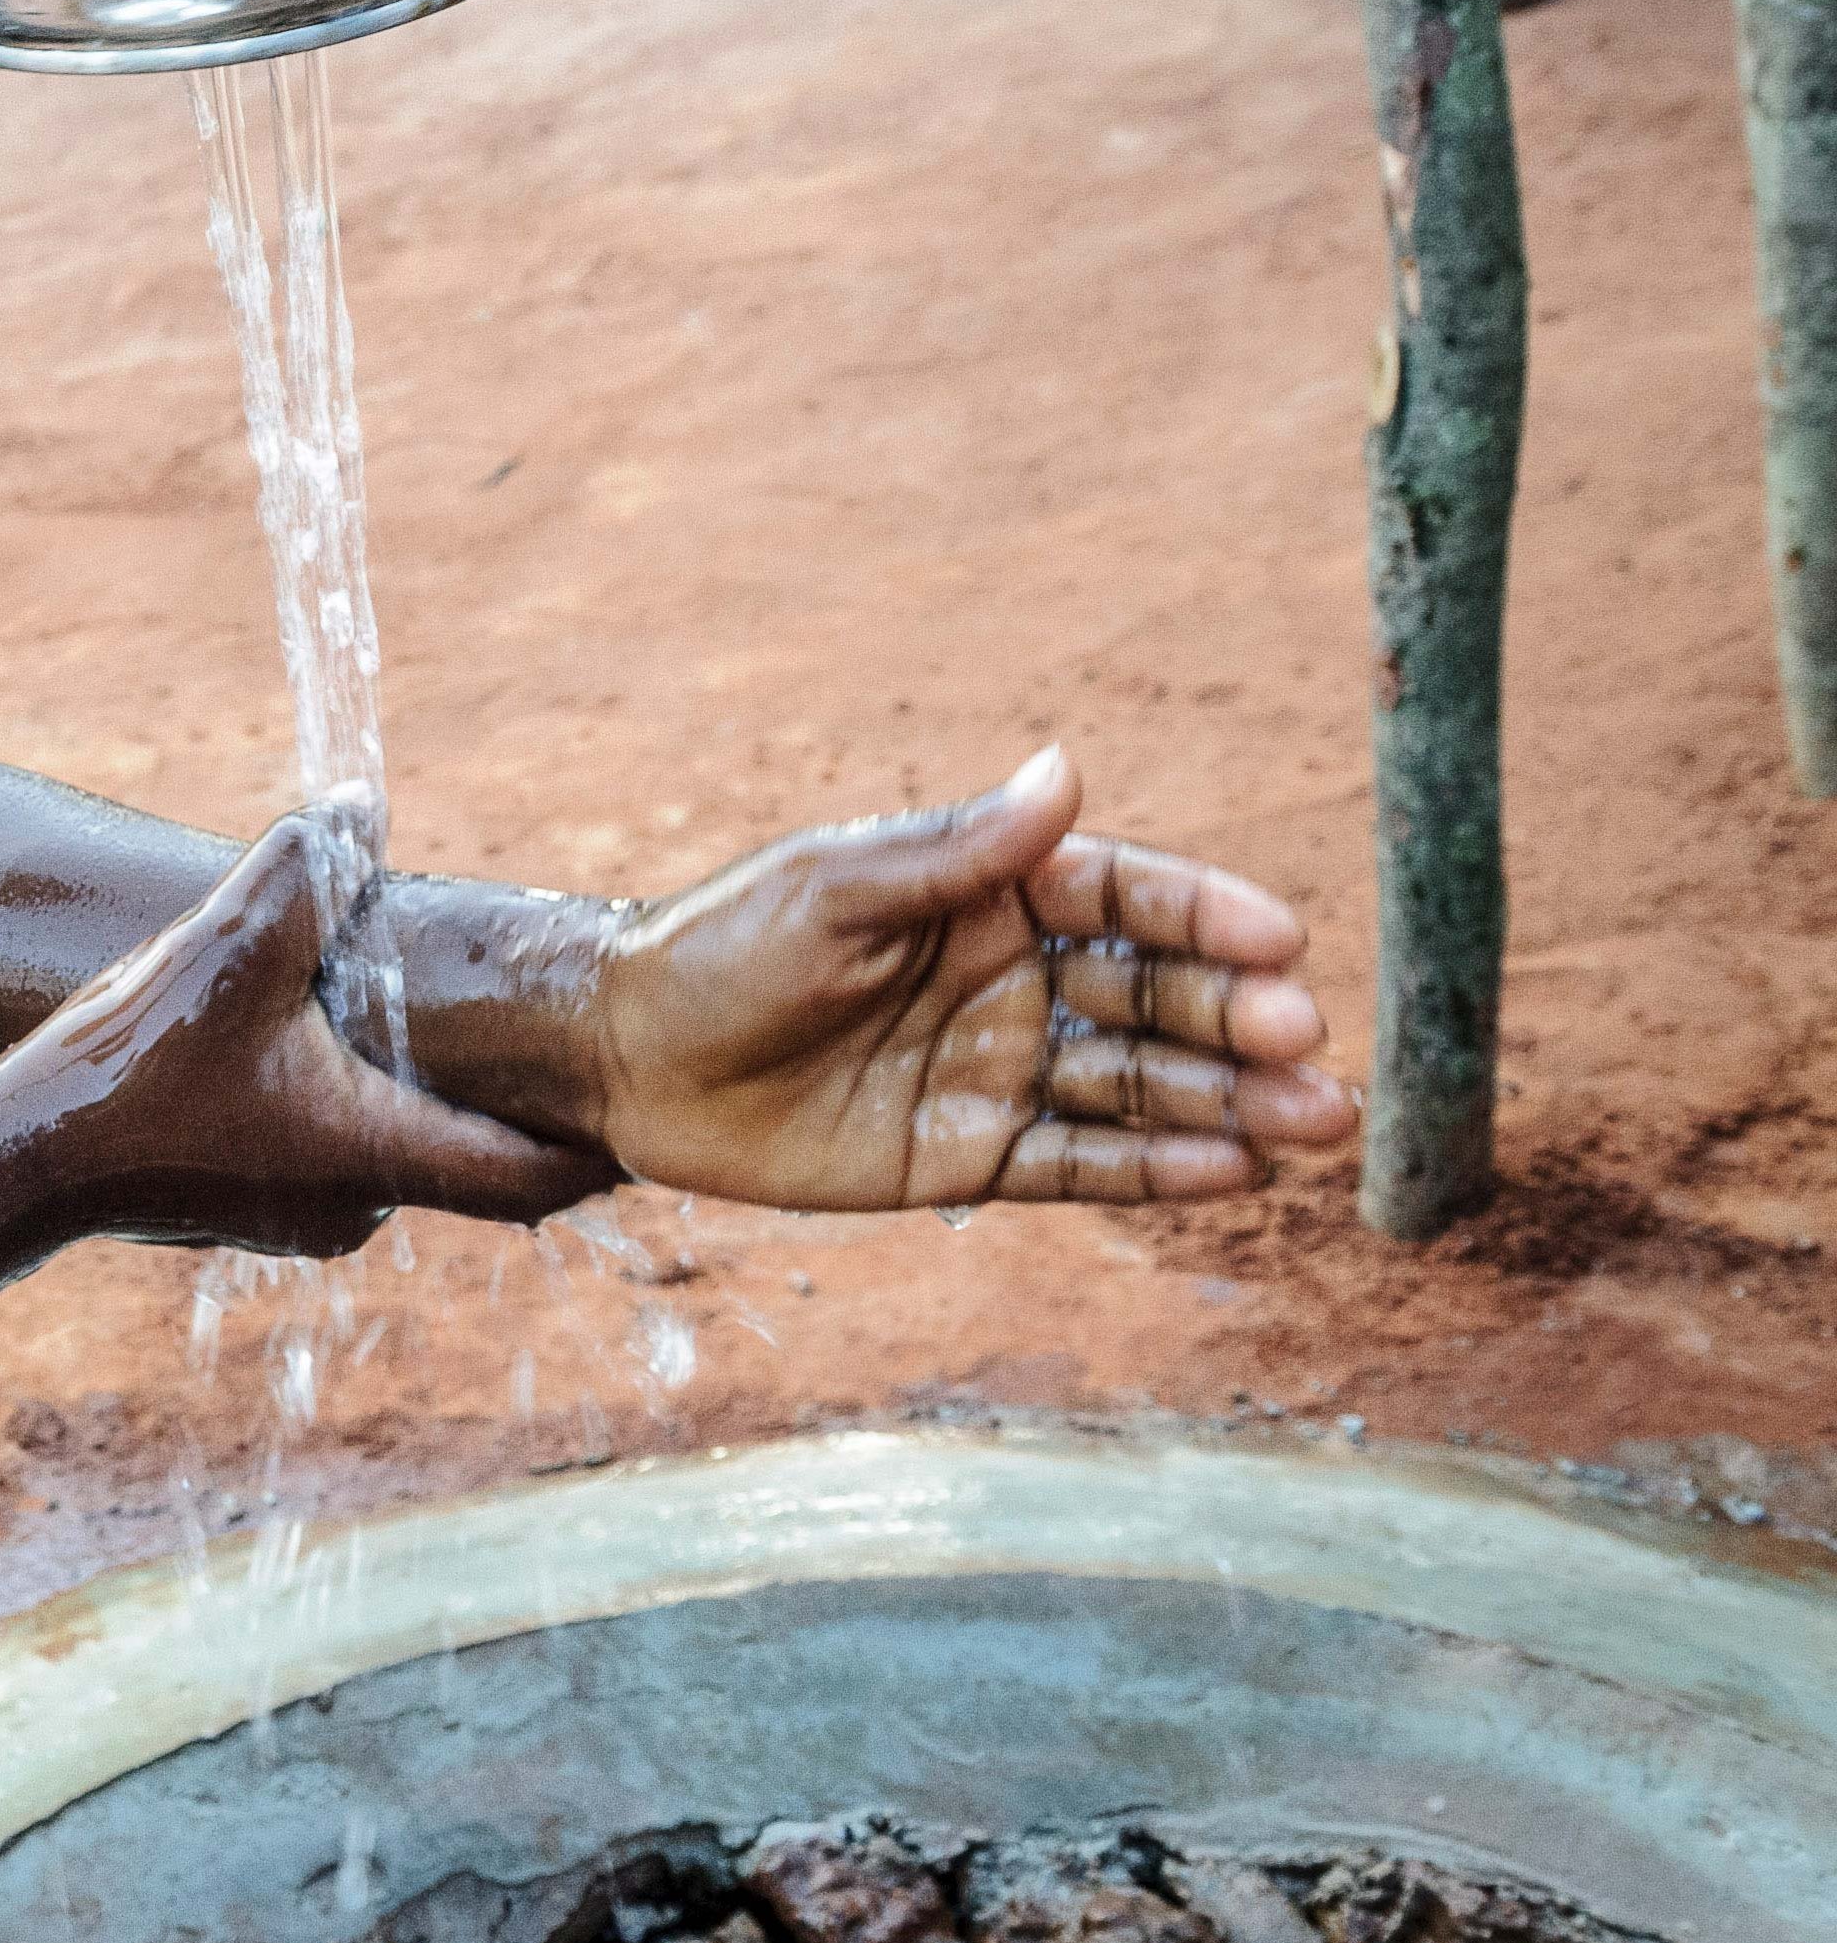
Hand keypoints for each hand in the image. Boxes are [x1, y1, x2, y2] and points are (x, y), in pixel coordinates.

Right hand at [0, 815, 624, 1255]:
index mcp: (380, 1151)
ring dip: (410, 1098)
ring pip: (392, 1154)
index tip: (644, 1104)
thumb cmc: (132, 1061)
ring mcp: (297, 1217)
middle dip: (500, 1099)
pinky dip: (344, 1111)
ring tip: (424, 1026)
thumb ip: (308, 865)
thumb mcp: (232, 938)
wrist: (19, 1160)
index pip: (537, 1176)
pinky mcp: (246, 1211)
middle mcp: (354, 1203)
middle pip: (468, 1159)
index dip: (600, 1144)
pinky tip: (314, 1045)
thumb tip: (364, 811)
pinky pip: (328, 1158)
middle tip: (547, 1040)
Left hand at [588, 748, 1354, 1207]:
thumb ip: (954, 853)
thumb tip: (1064, 769)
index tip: (1282, 936)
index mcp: (985, 893)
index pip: (1123, 893)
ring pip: (1139, 1084)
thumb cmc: (717, 950)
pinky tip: (1234, 1172)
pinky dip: (1157, 1168)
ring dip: (1230, 1100)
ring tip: (1315, 1122)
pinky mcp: (972, 1153)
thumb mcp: (831, 890)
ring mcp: (999, 1066)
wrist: (628, 1061)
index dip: (1205, 914)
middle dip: (1235, 1018)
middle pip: (1152, 994)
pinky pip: (1083, 1161)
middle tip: (1304, 1043)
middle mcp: (1011, 976)